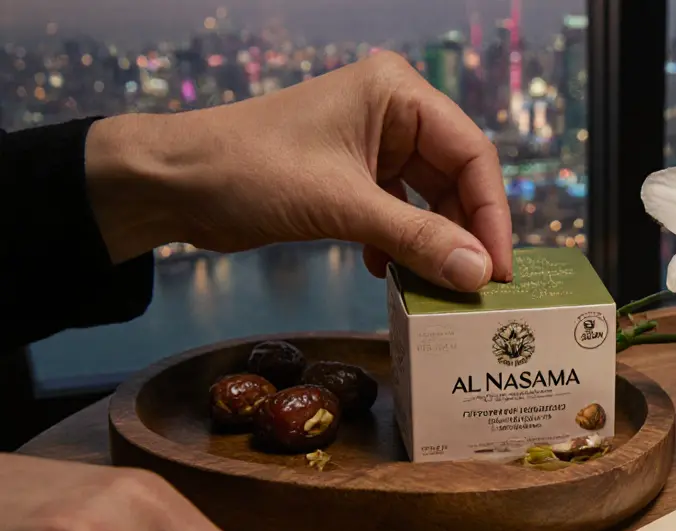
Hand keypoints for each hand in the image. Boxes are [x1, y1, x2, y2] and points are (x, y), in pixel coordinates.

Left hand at [85, 51, 512, 291]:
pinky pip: (401, 213)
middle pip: (457, 178)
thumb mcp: (343, 207)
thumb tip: (479, 273)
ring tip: (444, 289)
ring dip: (435, 245)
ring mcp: (374, 145)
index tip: (499, 268)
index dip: (491, 214)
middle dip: (466, 234)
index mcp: (397, 93)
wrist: (172, 183)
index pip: (471, 154)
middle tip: (480, 288)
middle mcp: (393, 113)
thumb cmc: (250, 171)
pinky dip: (402, 245)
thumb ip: (417, 239)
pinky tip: (390, 275)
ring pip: (430, 201)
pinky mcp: (355, 177)